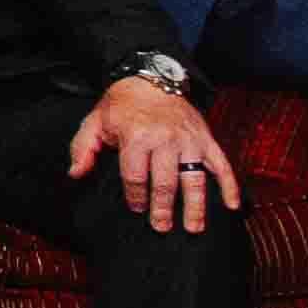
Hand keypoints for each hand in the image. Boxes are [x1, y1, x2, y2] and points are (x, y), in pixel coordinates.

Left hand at [69, 77, 245, 235]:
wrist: (150, 79)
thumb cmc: (121, 107)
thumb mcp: (94, 123)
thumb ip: (82, 148)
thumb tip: (76, 174)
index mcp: (137, 137)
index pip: (135, 176)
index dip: (134, 196)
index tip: (136, 208)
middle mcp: (166, 139)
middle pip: (165, 182)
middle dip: (162, 208)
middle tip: (161, 227)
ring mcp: (190, 140)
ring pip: (194, 178)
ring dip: (195, 206)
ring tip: (193, 228)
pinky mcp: (206, 139)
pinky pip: (222, 165)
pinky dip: (230, 186)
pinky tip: (231, 206)